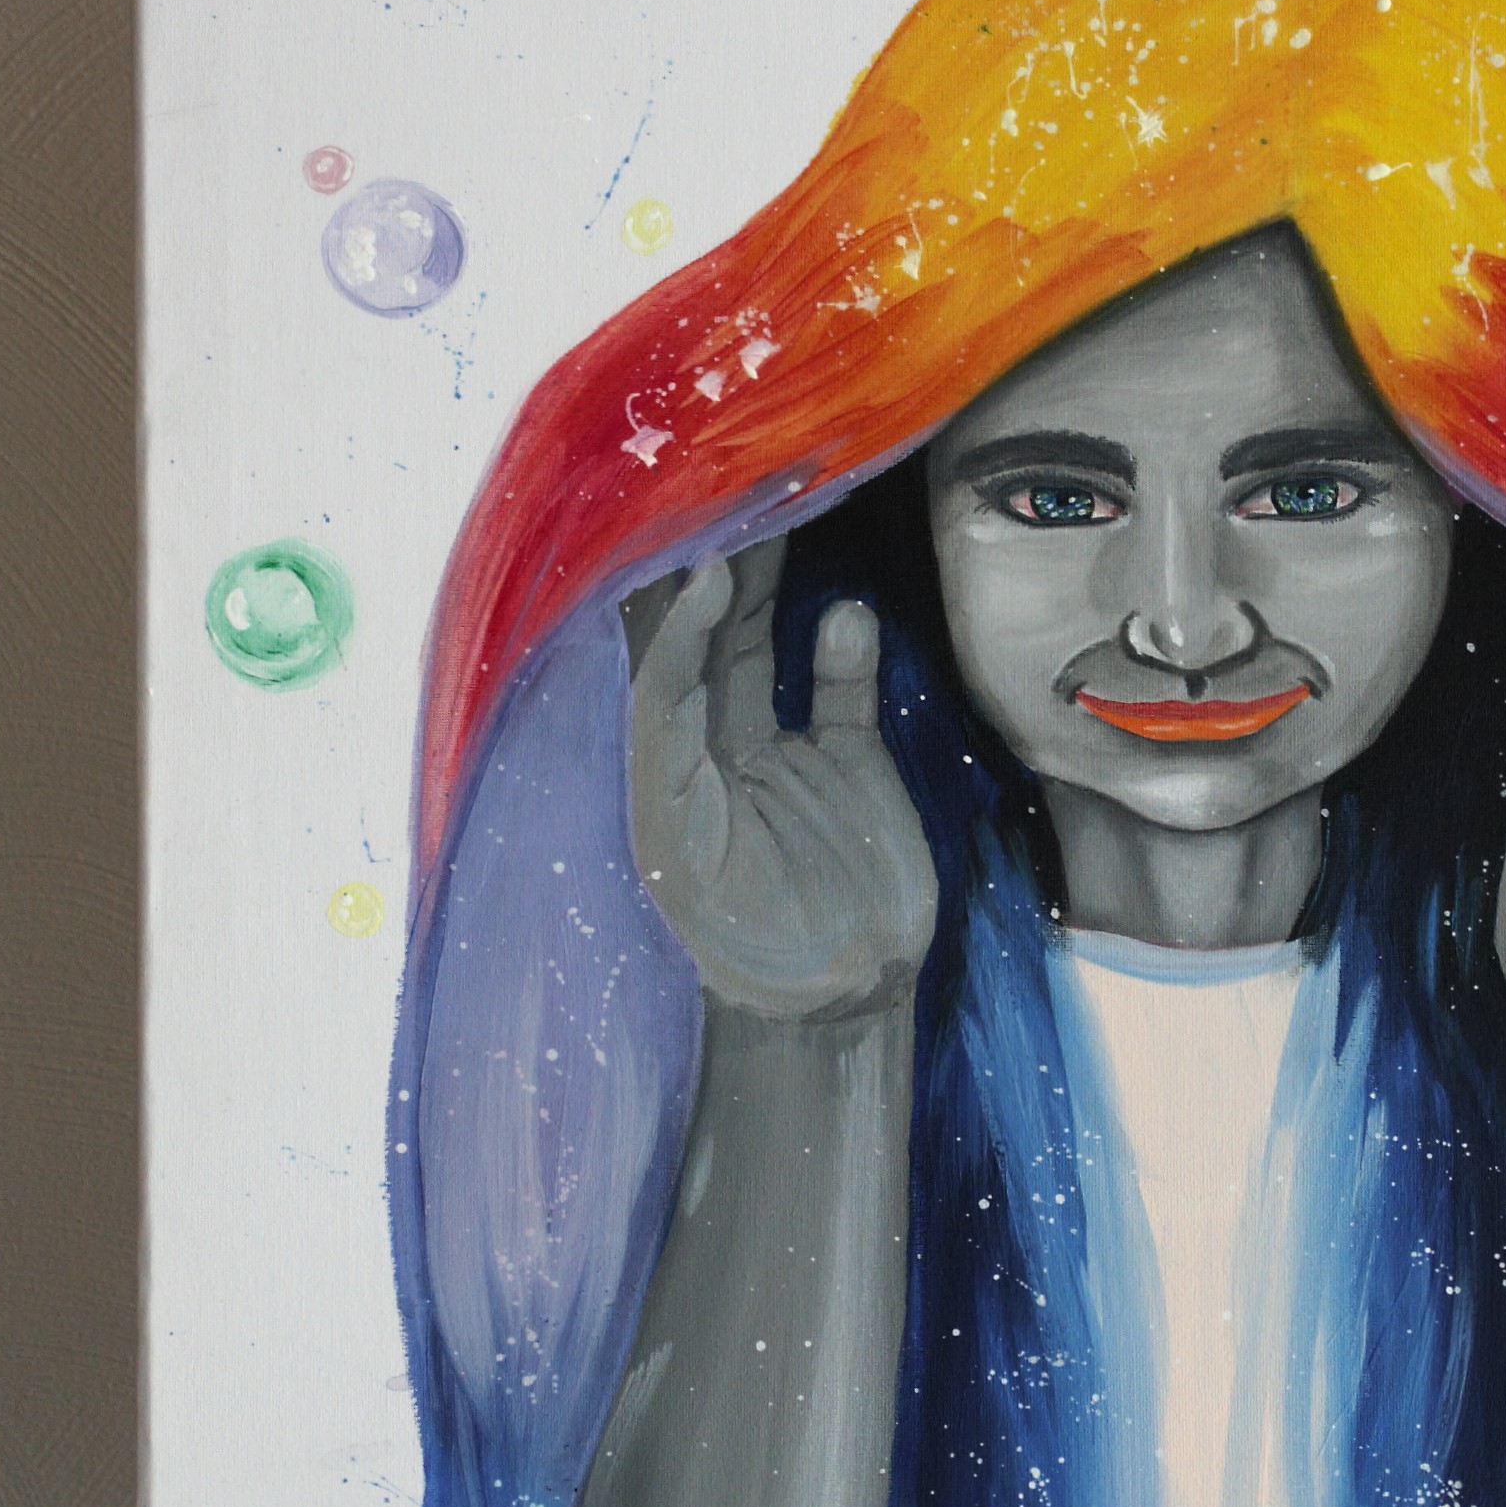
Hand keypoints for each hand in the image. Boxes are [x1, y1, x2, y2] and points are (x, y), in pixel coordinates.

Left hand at [627, 540, 937, 1017]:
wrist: (840, 1007)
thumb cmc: (750, 953)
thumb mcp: (686, 852)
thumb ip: (681, 745)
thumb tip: (681, 658)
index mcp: (659, 780)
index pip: (657, 673)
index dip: (676, 618)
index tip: (705, 567)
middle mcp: (709, 756)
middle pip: (702, 642)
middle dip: (716, 571)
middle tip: (735, 499)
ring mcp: (776, 756)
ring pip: (760, 648)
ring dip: (771, 586)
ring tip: (784, 515)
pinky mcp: (841, 765)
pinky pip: (835, 690)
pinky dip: (842, 650)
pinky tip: (848, 616)